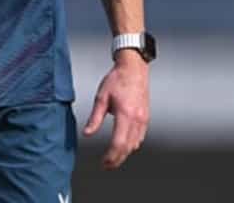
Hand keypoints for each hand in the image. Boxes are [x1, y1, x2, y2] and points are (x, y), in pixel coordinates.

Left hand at [83, 52, 149, 168]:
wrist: (134, 68)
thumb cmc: (117, 79)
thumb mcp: (101, 98)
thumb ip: (95, 118)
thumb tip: (87, 133)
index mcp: (125, 114)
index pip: (119, 143)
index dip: (111, 156)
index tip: (104, 162)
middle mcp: (137, 119)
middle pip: (128, 147)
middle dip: (117, 159)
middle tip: (106, 165)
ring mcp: (144, 119)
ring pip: (135, 144)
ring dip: (124, 153)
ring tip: (113, 158)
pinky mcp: (146, 117)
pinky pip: (140, 137)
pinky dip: (132, 144)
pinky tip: (124, 145)